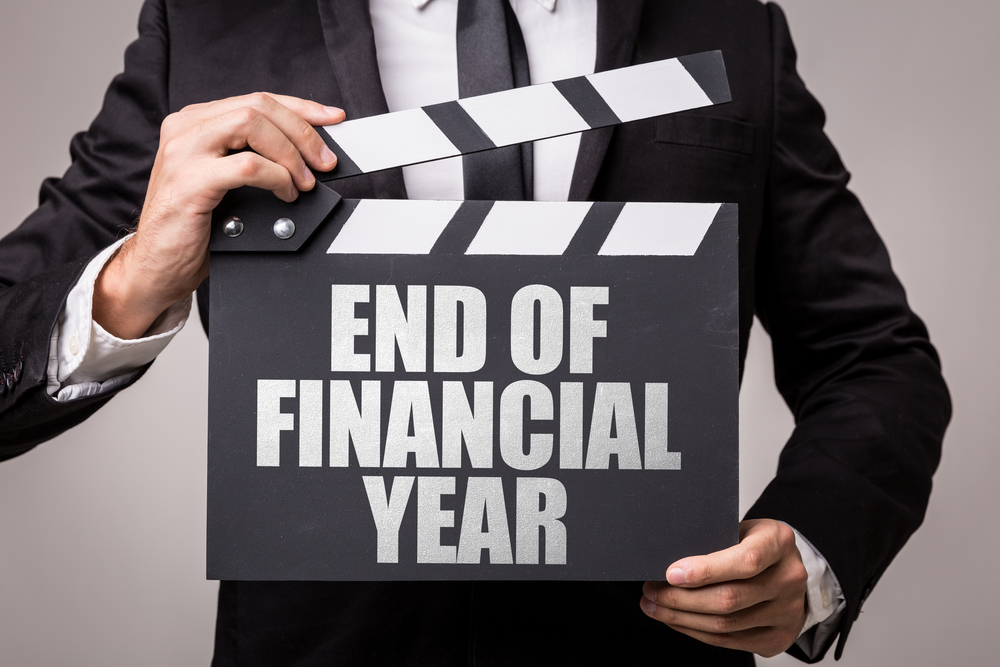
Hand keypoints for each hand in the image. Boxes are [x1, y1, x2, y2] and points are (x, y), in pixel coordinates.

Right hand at [93, 93, 344, 338]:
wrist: (157, 266)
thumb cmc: (195, 227)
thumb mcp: (226, 181)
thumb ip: (253, 156)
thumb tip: (309, 152)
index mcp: (195, 123)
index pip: (257, 99)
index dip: (301, 107)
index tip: (332, 119)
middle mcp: (186, 130)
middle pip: (258, 106)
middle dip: (302, 132)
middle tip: (324, 162)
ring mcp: (183, 152)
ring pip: (252, 125)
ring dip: (290, 153)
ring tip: (304, 181)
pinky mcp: (189, 181)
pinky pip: (247, 166)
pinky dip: (277, 177)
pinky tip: (285, 193)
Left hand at [640, 519, 807, 657]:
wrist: (790, 570)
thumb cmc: (759, 545)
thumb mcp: (743, 529)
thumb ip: (717, 541)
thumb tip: (671, 560)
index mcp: (779, 542)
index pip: (745, 560)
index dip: (705, 570)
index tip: (672, 574)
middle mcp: (788, 578)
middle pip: (729, 598)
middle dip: (681, 598)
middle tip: (652, 591)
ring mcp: (786, 611)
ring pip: (726, 624)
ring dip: (682, 617)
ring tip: (656, 606)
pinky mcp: (777, 637)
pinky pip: (730, 641)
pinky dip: (697, 631)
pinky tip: (678, 620)